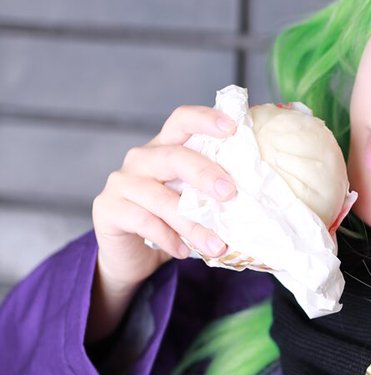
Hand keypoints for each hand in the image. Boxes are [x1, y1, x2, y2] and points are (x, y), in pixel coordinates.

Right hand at [91, 104, 239, 288]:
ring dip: (192, 223)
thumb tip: (258, 197)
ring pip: (160, 198)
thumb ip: (211, 193)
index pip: (181, 121)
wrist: (130, 255)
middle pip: (173, 156)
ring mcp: (122, 183)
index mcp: (164, 148)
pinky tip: (183, 251)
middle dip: (204, 173)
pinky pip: (143, 221)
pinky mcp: (108, 209)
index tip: (232, 127)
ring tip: (216, 245)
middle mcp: (141, 159)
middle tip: (230, 193)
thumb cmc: (168, 223)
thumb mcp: (192, 202)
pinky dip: (168, 238)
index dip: (205, 119)